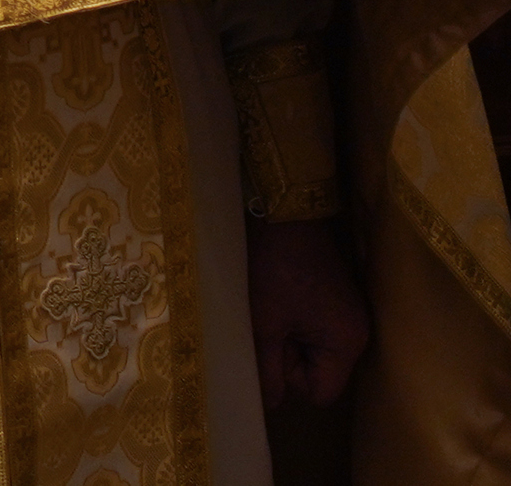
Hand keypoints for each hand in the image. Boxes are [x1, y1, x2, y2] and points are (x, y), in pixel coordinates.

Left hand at [247, 215, 369, 407]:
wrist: (289, 217)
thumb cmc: (274, 270)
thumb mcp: (264, 324)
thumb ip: (268, 369)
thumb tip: (272, 405)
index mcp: (346, 346)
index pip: (320, 393)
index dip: (291, 378)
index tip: (273, 346)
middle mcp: (359, 337)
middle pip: (320, 373)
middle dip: (290, 356)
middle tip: (270, 322)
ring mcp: (353, 318)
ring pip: (316, 352)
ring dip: (291, 338)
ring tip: (275, 308)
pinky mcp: (341, 304)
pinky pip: (319, 332)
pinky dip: (298, 324)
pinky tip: (283, 299)